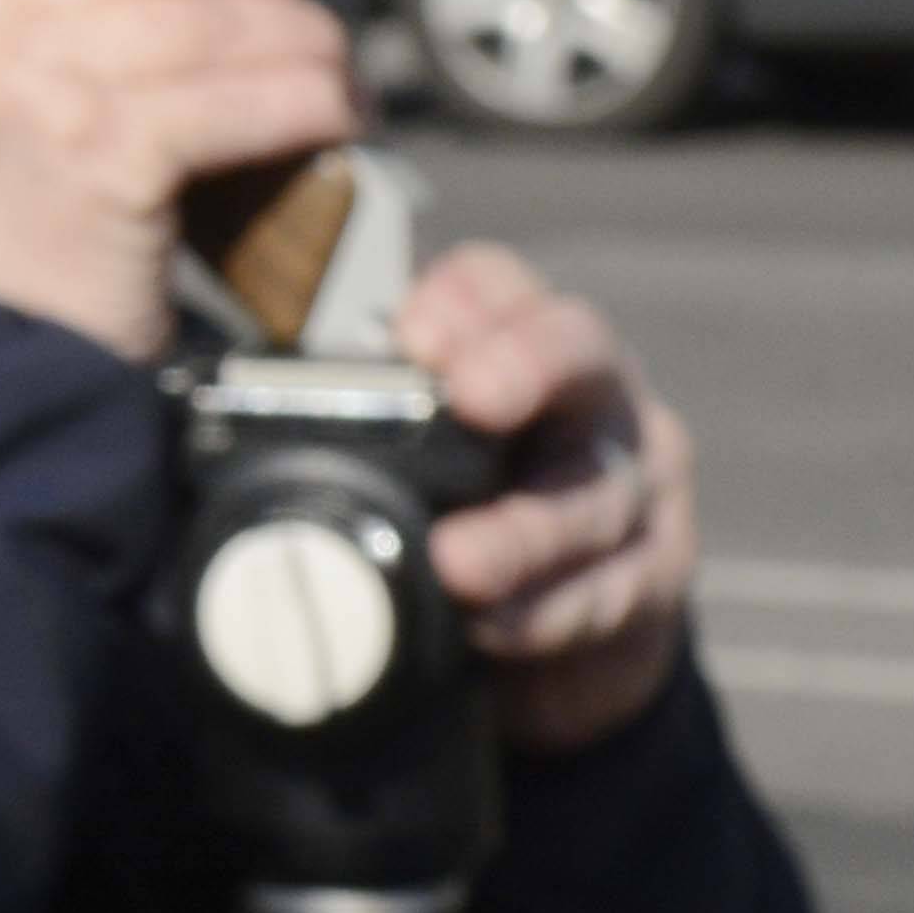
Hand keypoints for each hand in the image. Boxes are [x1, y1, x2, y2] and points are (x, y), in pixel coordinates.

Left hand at [393, 242, 701, 752]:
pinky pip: (612, 590)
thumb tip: (256, 417)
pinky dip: (546, 613)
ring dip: (521, 534)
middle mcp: (594, 394)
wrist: (559, 620)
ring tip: (456, 564)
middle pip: (577, 352)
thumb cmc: (458, 504)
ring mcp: (638, 480)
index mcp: (522, 339)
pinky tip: (494, 628)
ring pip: (593, 491)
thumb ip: (366, 415)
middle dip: (523, 368)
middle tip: (470, 399)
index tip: (413, 338)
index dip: (461, 300)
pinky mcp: (657, 573)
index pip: (499, 284)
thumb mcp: (414, 448)